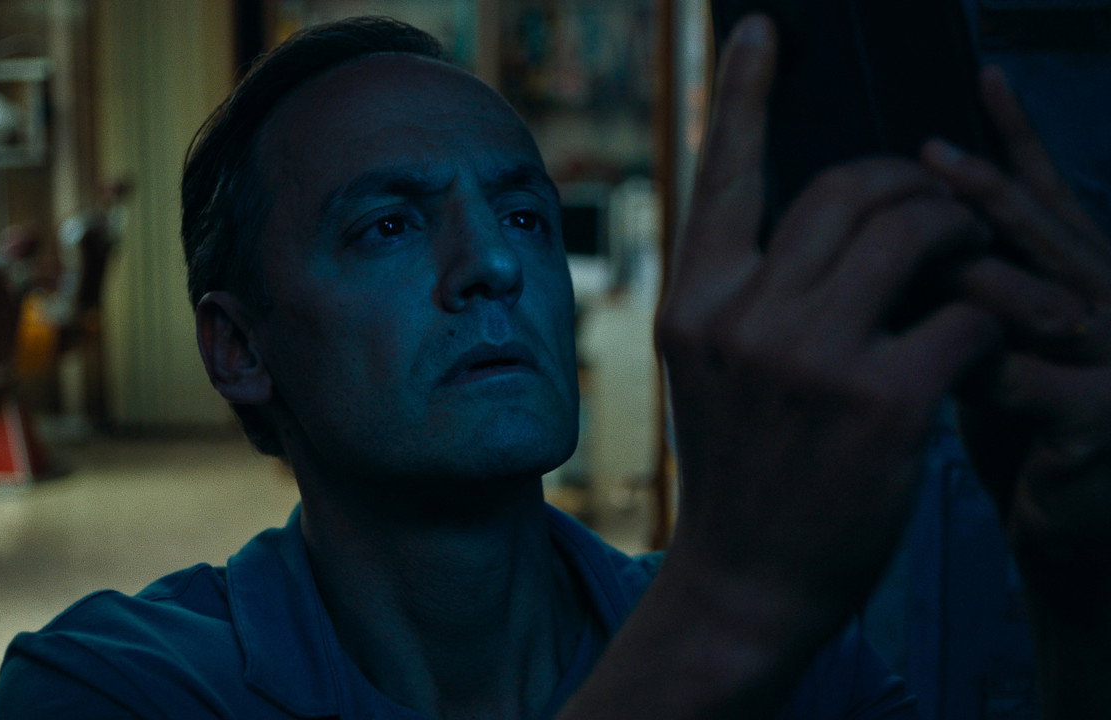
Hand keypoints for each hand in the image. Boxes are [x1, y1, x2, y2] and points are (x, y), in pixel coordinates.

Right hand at [655, 15, 1002, 625]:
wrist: (746, 580)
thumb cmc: (740, 468)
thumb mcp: (708, 368)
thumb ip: (745, 291)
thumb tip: (811, 222)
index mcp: (694, 301)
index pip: (722, 175)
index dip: (744, 92)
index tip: (762, 28)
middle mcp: (741, 316)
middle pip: (848, 186)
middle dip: (914, 182)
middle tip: (942, 210)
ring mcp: (809, 357)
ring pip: (913, 228)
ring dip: (963, 231)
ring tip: (974, 260)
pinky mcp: (881, 401)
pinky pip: (965, 311)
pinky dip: (991, 318)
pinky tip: (987, 346)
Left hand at [923, 67, 1110, 631]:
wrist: (1068, 526)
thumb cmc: (1019, 422)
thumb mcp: (992, 337)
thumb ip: (967, 278)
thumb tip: (892, 212)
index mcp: (1086, 275)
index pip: (1047, 195)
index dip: (1014, 142)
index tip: (976, 87)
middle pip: (1045, 229)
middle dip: (983, 192)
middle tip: (932, 158)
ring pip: (1031, 296)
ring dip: (968, 277)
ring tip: (911, 266)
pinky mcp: (1099, 419)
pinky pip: (1019, 377)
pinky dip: (970, 366)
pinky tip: (929, 363)